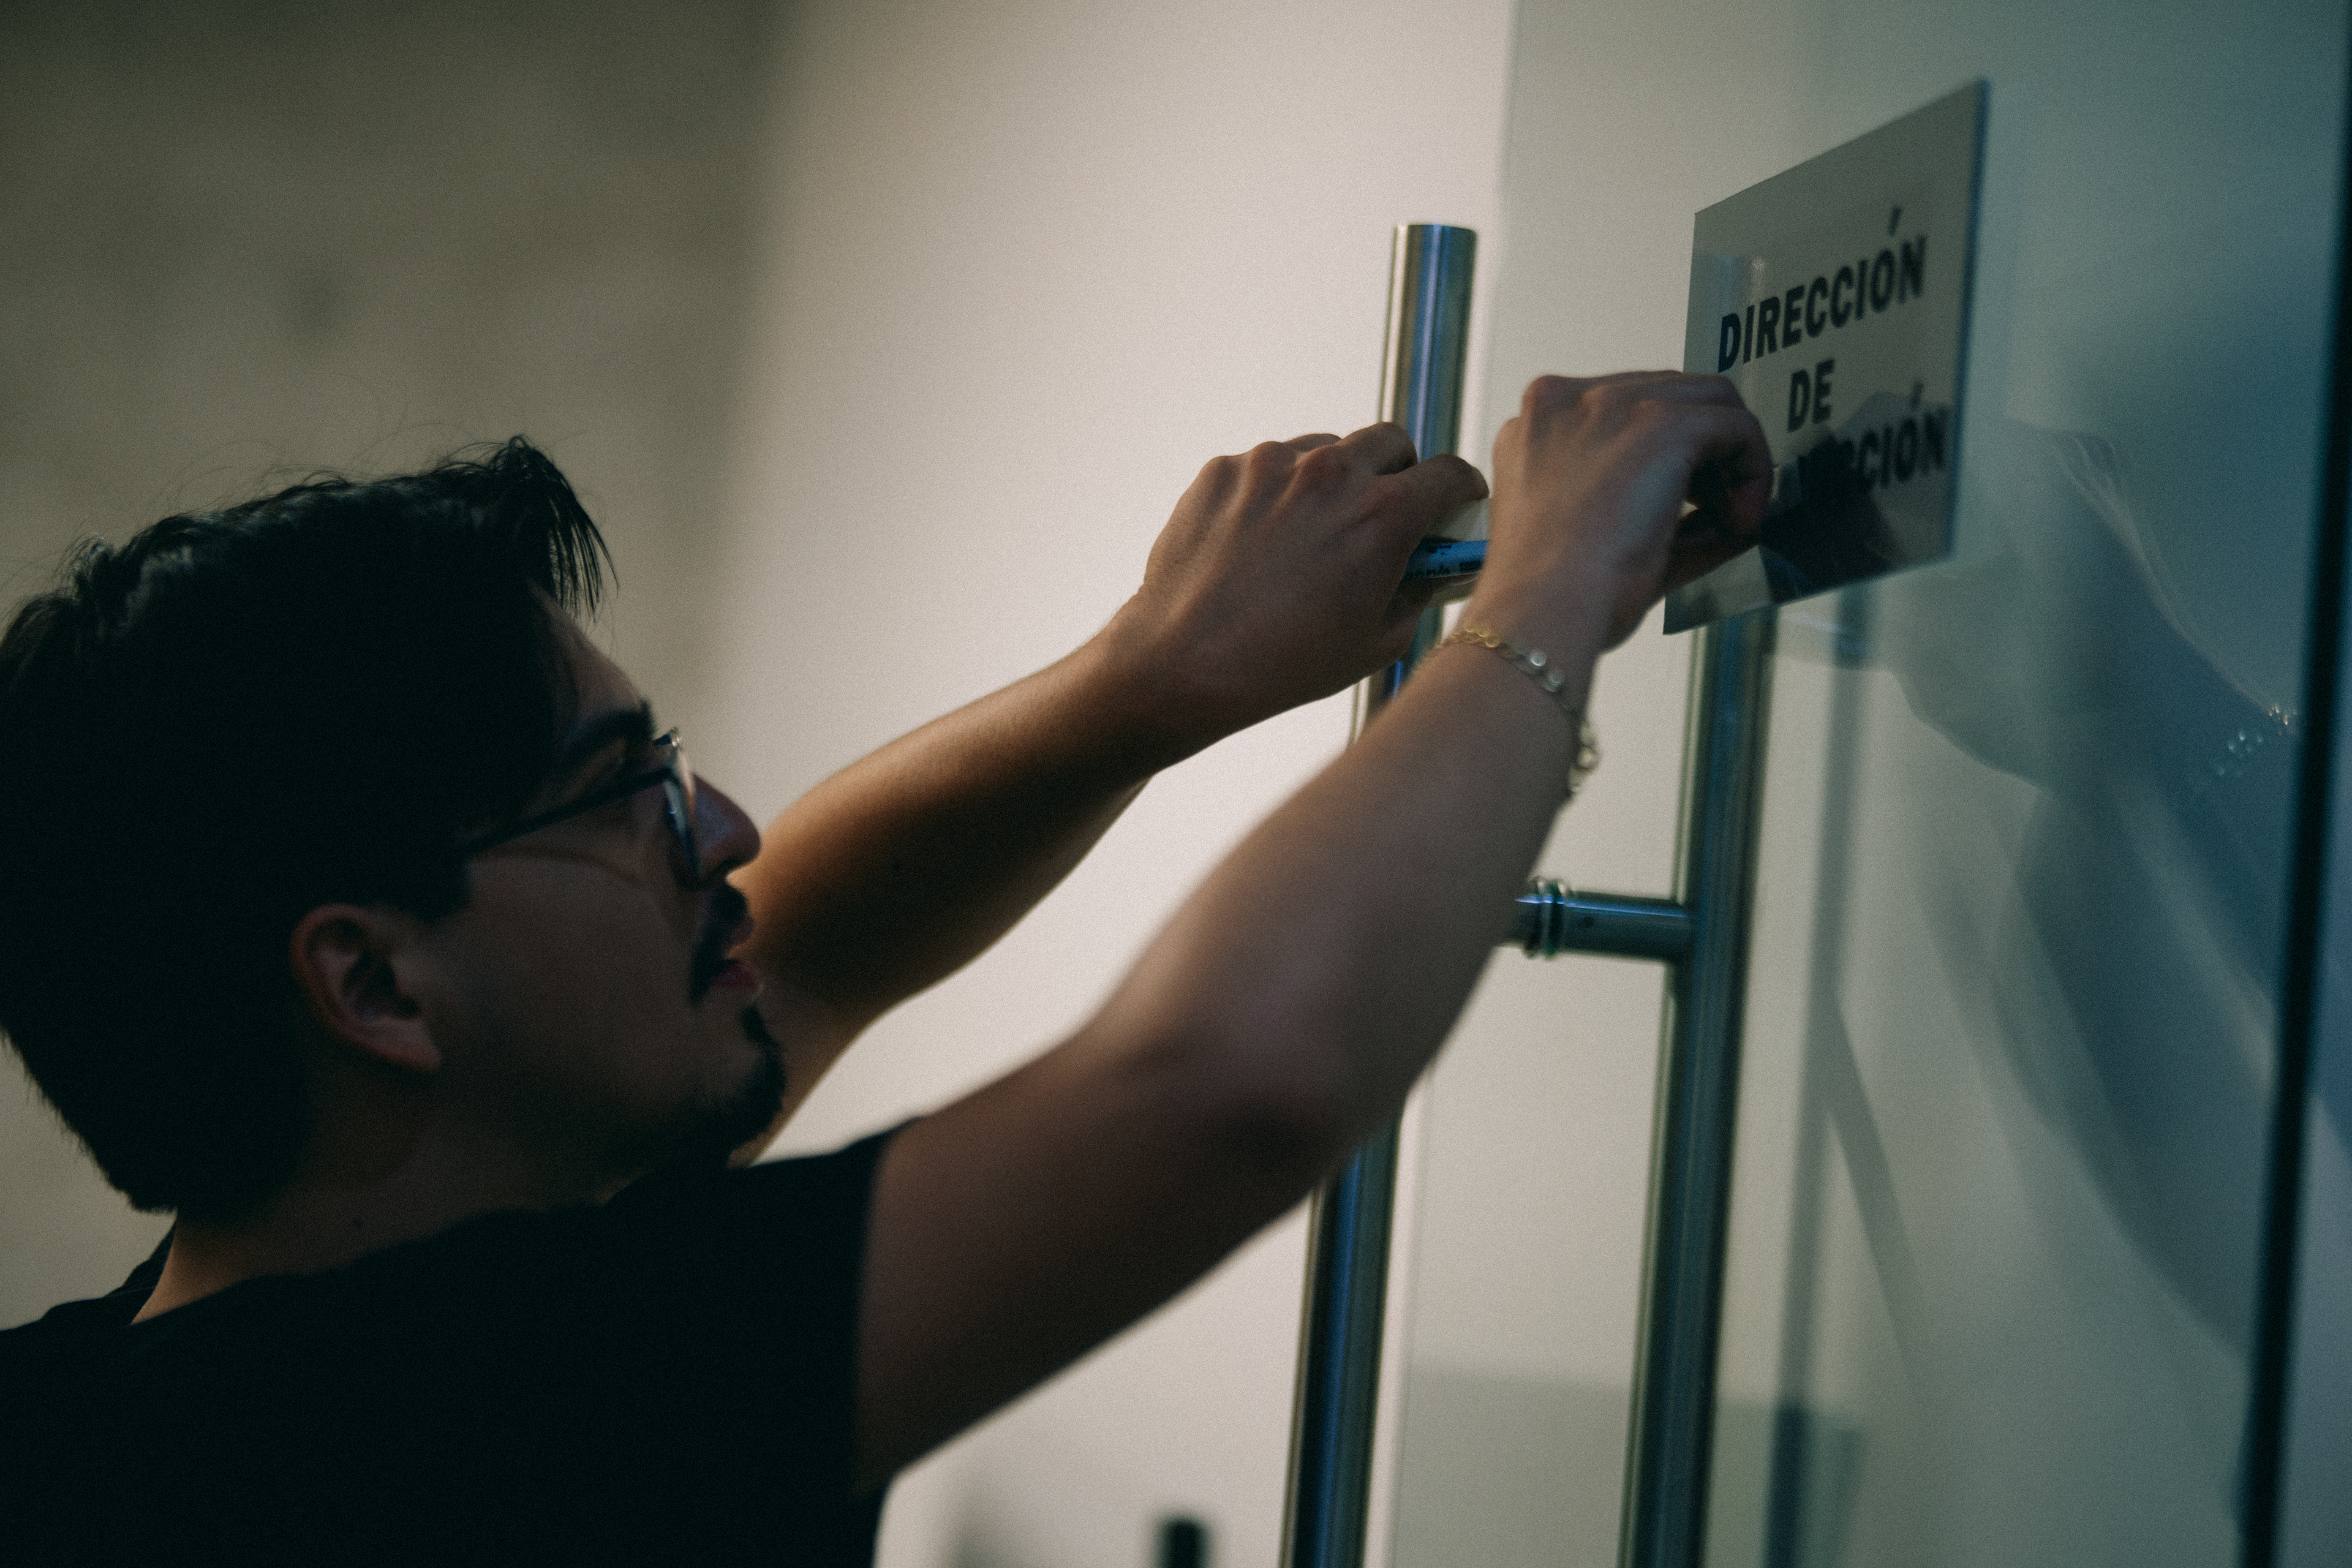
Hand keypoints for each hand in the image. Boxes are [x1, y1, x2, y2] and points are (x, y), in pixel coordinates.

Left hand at [1105, 422, 1485, 746]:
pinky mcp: (1224, 470)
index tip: (1456, 501)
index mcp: (1383, 514)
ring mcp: (1271, 464)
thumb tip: (1435, 566)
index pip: (1448, 473)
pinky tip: (1260, 546)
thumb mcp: (1379, 641)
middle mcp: (1330, 473)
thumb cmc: (1284, 664)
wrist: (1186, 664)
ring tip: (1310, 539)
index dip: (1460, 490)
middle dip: (1398, 473)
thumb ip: (1419, 590)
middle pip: (1390, 442)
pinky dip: (1274, 495)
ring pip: (1324, 450)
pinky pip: (1266, 468)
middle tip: (1384, 513)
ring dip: (1331, 481)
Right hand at [1471, 373, 1770, 651]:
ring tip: (1728, 517)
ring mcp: (1613, 405)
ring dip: (1731, 456)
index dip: (1666, 455)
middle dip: (1702, 450)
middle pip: (1669, 394)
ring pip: (1708, 400)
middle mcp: (1569, 401)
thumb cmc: (1548, 594)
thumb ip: (1652, 513)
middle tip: (1714, 510)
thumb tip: (1724, 517)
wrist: (1540, 611)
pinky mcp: (1661, 424)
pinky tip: (1738, 519)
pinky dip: (1752, 470)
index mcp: (1540, 425)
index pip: (1624, 410)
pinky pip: (1736, 426)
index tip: (1684, 499)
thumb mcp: (1594, 537)